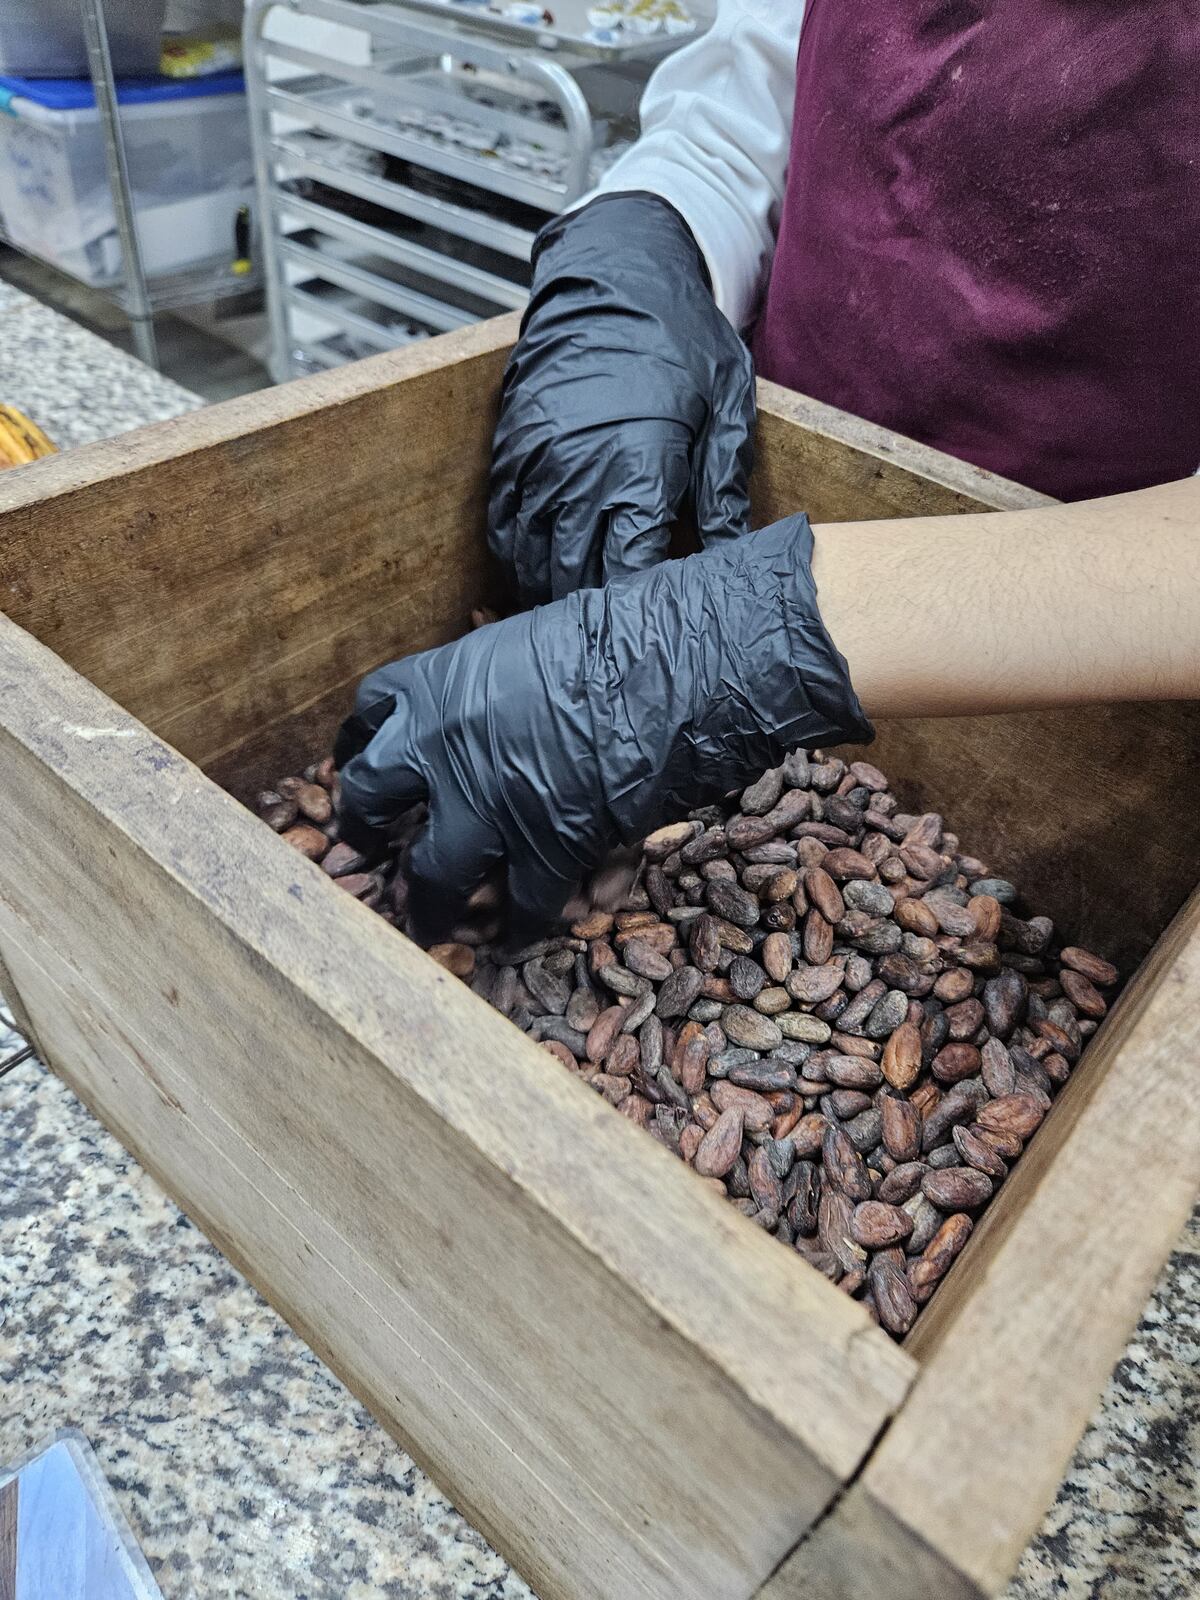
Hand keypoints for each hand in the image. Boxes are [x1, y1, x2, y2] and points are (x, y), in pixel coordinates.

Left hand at [335, 516, 871, 943]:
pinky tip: (517, 938)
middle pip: (369, 796)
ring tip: (427, 925)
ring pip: (432, 874)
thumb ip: (497, 687)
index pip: (372, 717)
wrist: (687, 663)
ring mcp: (488, 802)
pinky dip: (518, 928)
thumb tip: (495, 718)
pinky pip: (517, 905)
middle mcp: (445, 743)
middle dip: (362, 830)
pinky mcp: (543, 847)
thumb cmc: (630, 634)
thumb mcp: (536, 645)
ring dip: (428, 905)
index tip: (358, 764)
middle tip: (367, 850)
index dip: (361, 747)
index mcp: (442, 681)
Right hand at [488, 191, 755, 605]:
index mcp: (637, 471)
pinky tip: (538, 573)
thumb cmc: (682, 338)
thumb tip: (735, 556)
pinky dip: (516, 557)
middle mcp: (578, 473)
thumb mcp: (726, 410)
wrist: (619, 273)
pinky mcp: (511, 447)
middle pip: (570, 580)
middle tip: (609, 642)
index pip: (626, 576)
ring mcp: (536, 461)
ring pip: (528, 560)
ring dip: (547, 595)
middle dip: (587, 619)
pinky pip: (501, 524)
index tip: (650, 636)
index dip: (634, 615)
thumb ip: (723, 491)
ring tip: (572, 619)